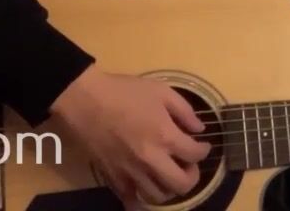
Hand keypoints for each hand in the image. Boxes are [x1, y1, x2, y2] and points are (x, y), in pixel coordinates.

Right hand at [50, 66, 211, 206]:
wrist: (85, 100)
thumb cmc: (124, 91)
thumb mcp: (161, 91)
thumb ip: (185, 111)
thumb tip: (199, 129)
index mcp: (165, 136)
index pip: (195, 154)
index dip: (204, 150)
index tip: (203, 145)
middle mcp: (151, 160)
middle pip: (181, 184)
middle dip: (192, 176)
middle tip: (188, 165)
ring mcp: (131, 172)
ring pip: (158, 196)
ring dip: (169, 188)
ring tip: (168, 174)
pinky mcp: (113, 177)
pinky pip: (130, 199)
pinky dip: (141, 201)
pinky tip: (145, 191)